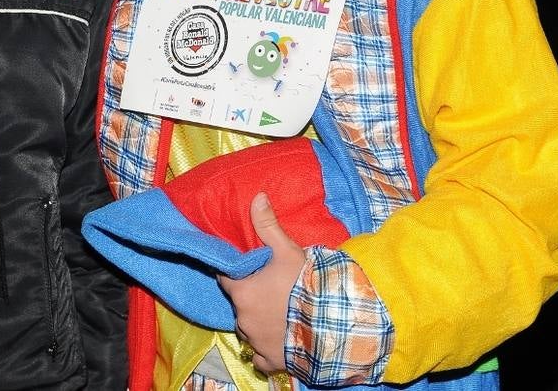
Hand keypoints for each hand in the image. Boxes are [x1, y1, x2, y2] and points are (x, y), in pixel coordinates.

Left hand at [216, 192, 304, 374]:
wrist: (331, 323)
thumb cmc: (306, 284)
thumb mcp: (287, 250)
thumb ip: (268, 225)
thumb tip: (257, 196)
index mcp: (242, 291)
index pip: (225, 278)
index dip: (236, 274)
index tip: (247, 271)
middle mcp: (242, 318)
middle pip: (239, 305)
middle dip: (250, 298)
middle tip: (271, 291)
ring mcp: (255, 342)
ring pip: (249, 330)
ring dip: (258, 322)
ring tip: (279, 314)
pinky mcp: (269, 360)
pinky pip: (260, 358)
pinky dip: (265, 350)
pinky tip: (279, 340)